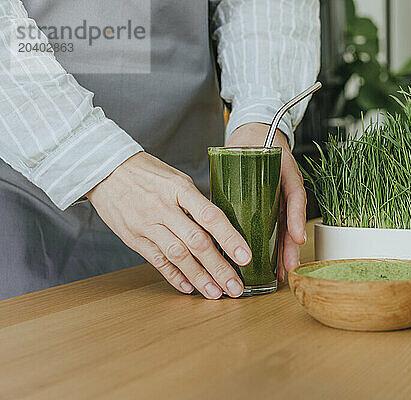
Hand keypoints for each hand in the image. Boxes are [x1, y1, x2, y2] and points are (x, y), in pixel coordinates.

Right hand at [86, 152, 250, 298]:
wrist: (105, 170)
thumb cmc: (147, 172)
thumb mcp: (177, 178)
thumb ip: (196, 202)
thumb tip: (221, 227)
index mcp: (180, 189)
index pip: (210, 216)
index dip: (230, 238)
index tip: (246, 257)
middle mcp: (164, 208)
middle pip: (197, 242)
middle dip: (219, 268)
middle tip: (236, 287)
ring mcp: (147, 225)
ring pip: (178, 256)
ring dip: (199, 278)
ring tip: (216, 293)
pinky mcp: (133, 238)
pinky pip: (157, 261)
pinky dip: (174, 276)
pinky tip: (189, 288)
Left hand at [227, 123, 306, 280]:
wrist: (256, 133)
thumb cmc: (255, 141)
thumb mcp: (250, 150)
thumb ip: (239, 166)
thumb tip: (214, 201)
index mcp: (286, 175)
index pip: (295, 196)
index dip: (296, 218)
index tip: (297, 237)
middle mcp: (286, 190)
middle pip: (291, 221)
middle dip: (290, 246)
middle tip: (288, 267)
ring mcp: (280, 198)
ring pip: (284, 228)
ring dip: (283, 251)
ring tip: (280, 272)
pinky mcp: (270, 204)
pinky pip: (273, 227)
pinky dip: (272, 245)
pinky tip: (268, 261)